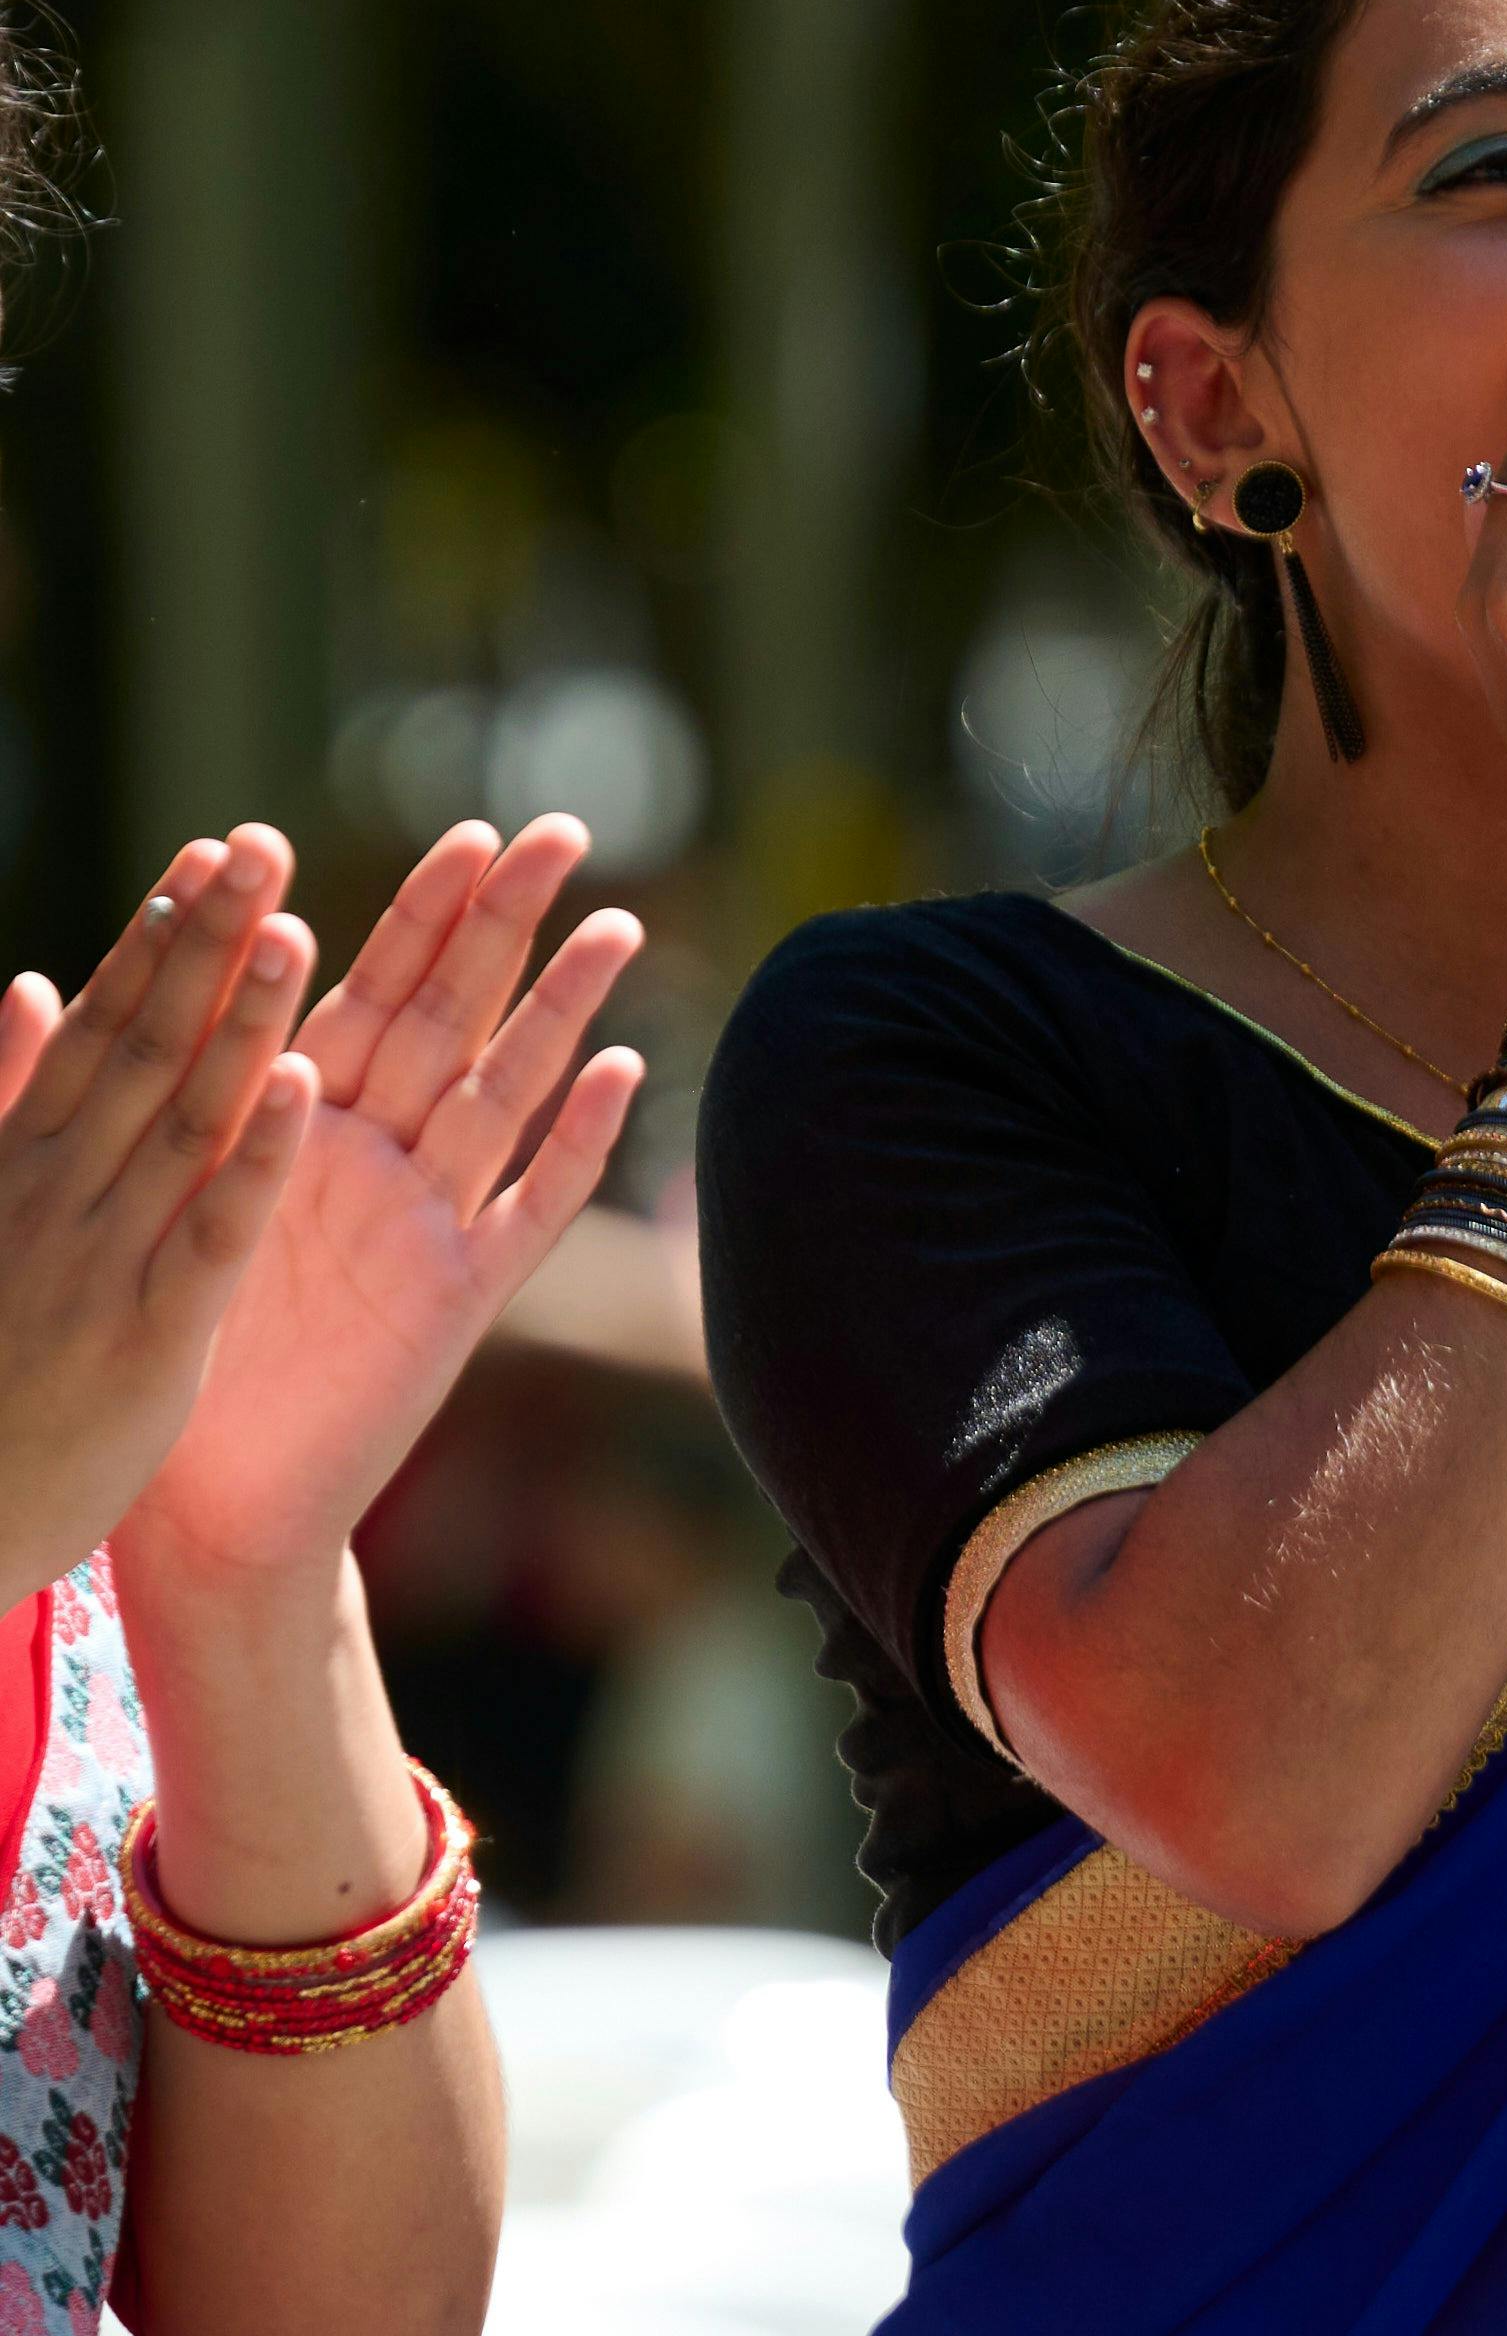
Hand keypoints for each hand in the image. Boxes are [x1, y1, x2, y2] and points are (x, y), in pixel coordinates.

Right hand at [0, 836, 321, 1601]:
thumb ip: (6, 1103)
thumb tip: (23, 990)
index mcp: (21, 1166)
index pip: (105, 1030)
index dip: (160, 938)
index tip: (214, 854)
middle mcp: (60, 1194)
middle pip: (147, 1046)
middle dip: (207, 942)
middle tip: (266, 844)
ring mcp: (104, 1260)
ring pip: (185, 1118)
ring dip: (240, 1018)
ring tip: (290, 923)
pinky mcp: (152, 1335)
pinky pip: (216, 1230)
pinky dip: (259, 1156)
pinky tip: (305, 1084)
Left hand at [127, 817, 645, 1588]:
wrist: (201, 1507)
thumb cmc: (156, 1362)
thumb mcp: (114, 1206)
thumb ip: (85, 1094)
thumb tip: (31, 977)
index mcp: (297, 1130)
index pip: (365, 993)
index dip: (413, 914)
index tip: (463, 828)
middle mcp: (374, 1161)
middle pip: (452, 1018)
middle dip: (504, 926)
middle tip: (562, 832)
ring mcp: (426, 1224)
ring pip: (505, 1092)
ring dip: (561, 1011)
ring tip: (615, 926)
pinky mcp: (457, 1299)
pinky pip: (529, 1209)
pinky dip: (574, 1142)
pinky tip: (619, 1073)